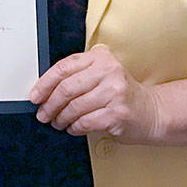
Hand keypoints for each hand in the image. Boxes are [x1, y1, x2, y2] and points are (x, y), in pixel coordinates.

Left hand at [28, 44, 161, 140]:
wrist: (151, 111)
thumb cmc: (121, 94)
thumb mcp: (102, 75)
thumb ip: (78, 75)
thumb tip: (44, 90)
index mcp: (101, 57)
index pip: (64, 67)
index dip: (44, 83)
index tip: (35, 96)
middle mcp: (109, 71)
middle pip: (66, 88)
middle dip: (49, 104)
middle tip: (43, 113)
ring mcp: (115, 92)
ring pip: (74, 107)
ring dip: (60, 118)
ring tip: (58, 122)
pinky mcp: (118, 113)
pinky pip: (85, 122)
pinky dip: (74, 127)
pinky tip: (73, 128)